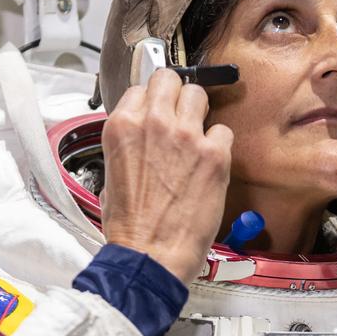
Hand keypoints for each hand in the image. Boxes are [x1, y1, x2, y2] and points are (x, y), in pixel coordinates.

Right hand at [101, 68, 232, 285]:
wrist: (151, 256)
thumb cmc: (131, 228)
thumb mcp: (111, 176)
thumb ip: (129, 146)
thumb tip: (143, 140)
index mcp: (122, 128)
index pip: (141, 88)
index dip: (152, 101)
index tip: (158, 111)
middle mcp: (153, 123)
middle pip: (170, 79)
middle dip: (176, 95)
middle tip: (181, 115)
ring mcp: (185, 136)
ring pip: (199, 95)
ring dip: (199, 113)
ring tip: (197, 138)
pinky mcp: (214, 154)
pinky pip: (224, 130)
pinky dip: (220, 144)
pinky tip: (210, 164)